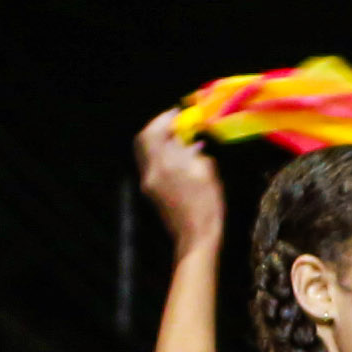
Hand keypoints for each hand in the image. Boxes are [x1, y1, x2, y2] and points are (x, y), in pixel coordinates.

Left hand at [135, 109, 222, 240]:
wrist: (196, 237)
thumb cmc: (207, 206)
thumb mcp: (206, 173)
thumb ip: (194, 153)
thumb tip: (190, 143)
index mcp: (165, 165)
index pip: (153, 132)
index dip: (163, 119)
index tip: (177, 113)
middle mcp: (151, 171)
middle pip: (144, 140)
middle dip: (158, 128)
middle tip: (175, 123)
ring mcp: (149, 182)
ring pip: (146, 151)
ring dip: (159, 141)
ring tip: (179, 138)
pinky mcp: (152, 191)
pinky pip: (152, 164)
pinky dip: (162, 154)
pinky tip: (179, 156)